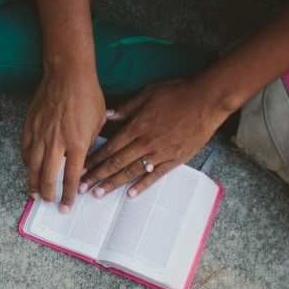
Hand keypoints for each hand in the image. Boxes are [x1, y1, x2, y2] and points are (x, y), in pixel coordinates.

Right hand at [21, 67, 106, 211]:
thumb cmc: (88, 95)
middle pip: (48, 178)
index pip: (70, 179)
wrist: (68, 73)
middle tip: (50, 203)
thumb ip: (90, 144)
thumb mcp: (98, 122)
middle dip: (49, 195)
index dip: (67, 196)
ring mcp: (40, 135)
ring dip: (34, 184)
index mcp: (77, 144)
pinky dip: (27, 163)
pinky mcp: (30, 126)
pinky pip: (26, 151)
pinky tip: (30, 169)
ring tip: (36, 194)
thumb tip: (82, 161)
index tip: (66, 206)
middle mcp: (56, 143)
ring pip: (33, 168)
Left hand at [80, 79, 231, 198]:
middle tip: (81, 187)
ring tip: (98, 194)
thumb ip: (126, 108)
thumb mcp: (147, 94)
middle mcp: (146, 142)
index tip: (80, 169)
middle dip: (96, 176)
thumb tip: (108, 115)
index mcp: (136, 126)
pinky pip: (156, 176)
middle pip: (116, 163)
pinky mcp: (176, 159)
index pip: (109, 148)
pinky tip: (130, 194)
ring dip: (113, 184)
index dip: (93, 160)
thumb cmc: (177, 93)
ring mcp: (161, 153)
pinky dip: (143, 185)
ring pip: (132, 172)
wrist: (207, 100)